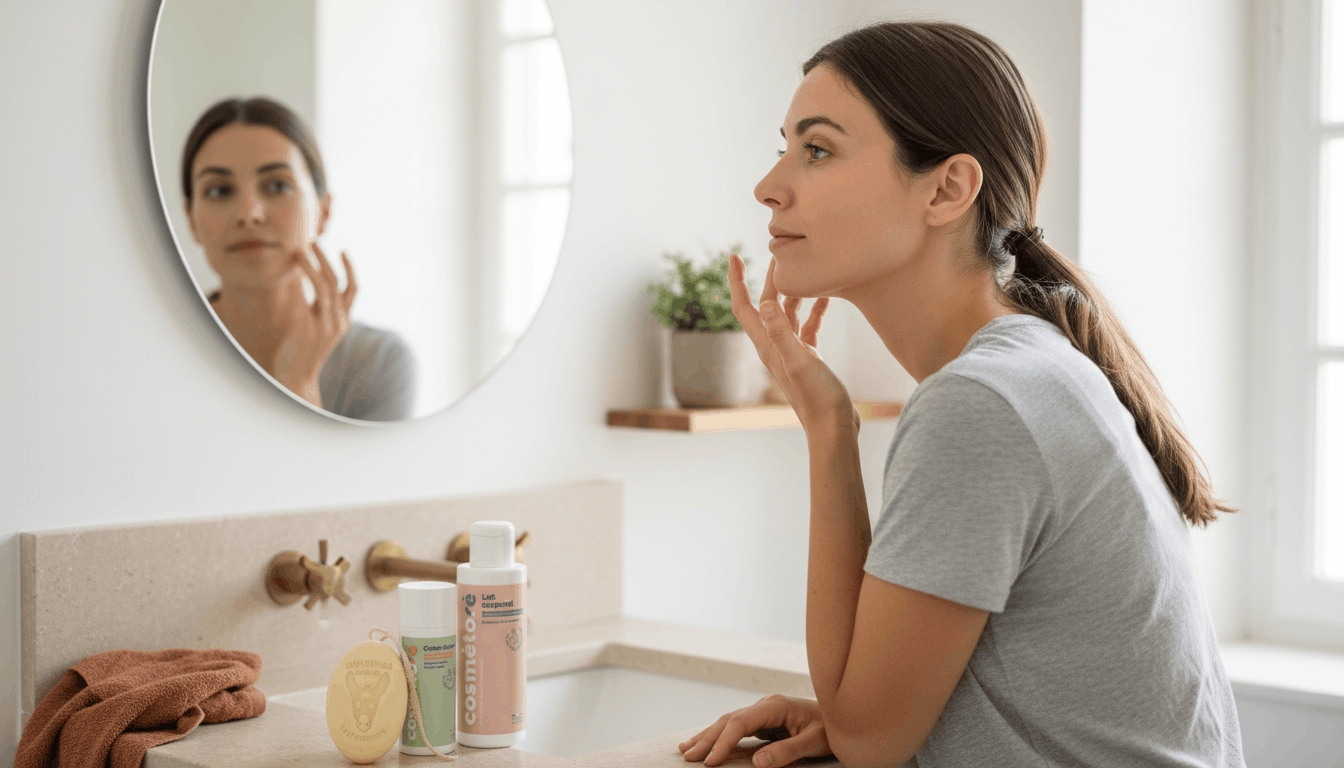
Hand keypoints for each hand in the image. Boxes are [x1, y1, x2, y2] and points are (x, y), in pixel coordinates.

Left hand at [269, 242, 356, 405]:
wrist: (297, 377)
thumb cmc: (301, 350)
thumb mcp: (313, 325)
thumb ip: (313, 305)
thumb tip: (301, 278)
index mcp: (343, 320)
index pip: (352, 289)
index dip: (350, 269)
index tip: (343, 251)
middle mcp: (340, 322)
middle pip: (337, 282)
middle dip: (325, 259)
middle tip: (313, 241)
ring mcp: (328, 326)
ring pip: (324, 288)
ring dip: (311, 266)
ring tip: (298, 252)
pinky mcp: (313, 331)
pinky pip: (308, 301)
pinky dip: (300, 284)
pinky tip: (291, 273)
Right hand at [678, 694, 830, 767]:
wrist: (847, 717)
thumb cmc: (833, 729)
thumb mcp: (814, 742)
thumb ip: (787, 752)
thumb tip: (757, 762)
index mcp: (775, 705)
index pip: (740, 723)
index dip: (723, 742)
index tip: (710, 762)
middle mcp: (765, 705)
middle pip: (728, 720)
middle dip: (707, 739)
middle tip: (688, 757)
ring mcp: (763, 712)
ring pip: (728, 722)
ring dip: (708, 736)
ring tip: (686, 749)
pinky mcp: (764, 722)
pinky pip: (737, 729)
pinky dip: (720, 737)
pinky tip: (708, 744)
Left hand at [729, 254, 859, 434]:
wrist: (832, 427)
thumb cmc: (816, 397)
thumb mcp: (799, 360)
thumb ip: (782, 332)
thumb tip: (766, 302)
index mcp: (766, 344)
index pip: (744, 307)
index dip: (737, 281)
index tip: (734, 256)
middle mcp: (774, 346)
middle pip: (767, 304)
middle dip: (771, 277)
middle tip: (780, 252)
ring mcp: (791, 352)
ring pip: (788, 313)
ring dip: (793, 291)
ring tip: (804, 269)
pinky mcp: (808, 358)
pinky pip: (807, 327)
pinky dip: (814, 311)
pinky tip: (827, 298)